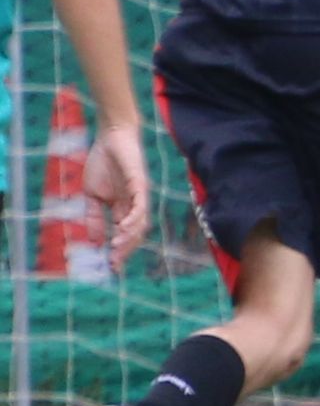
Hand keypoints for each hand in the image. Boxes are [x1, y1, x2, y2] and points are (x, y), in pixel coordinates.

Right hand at [84, 122, 144, 256]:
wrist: (111, 139)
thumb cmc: (102, 164)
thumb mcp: (93, 196)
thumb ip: (95, 217)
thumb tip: (95, 241)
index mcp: (123, 209)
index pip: (124, 235)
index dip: (119, 251)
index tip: (111, 267)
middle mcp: (134, 205)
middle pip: (135, 233)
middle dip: (125, 250)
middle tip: (114, 264)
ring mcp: (139, 196)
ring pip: (140, 222)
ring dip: (129, 237)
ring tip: (116, 248)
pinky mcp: (140, 184)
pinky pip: (140, 205)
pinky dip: (134, 218)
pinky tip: (123, 228)